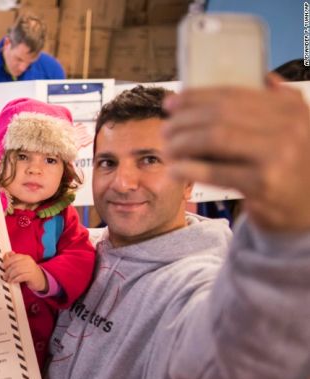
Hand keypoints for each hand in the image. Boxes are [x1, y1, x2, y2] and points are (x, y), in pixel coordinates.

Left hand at [2, 252, 47, 292]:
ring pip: (17, 270)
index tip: (2, 266)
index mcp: (26, 257)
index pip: (14, 257)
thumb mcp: (22, 265)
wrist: (41, 280)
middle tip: (4, 276)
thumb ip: (15, 260)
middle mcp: (29, 261)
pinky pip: (21, 276)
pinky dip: (15, 279)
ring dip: (10, 276)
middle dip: (7, 271)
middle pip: (14, 264)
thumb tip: (7, 255)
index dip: (7, 262)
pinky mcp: (32, 276)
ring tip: (8, 279)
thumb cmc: (30, 272)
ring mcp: (31, 268)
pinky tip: (13, 281)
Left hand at [163, 74, 309, 231]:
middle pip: (219, 115)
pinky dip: (189, 169)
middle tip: (165, 130)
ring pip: (214, 138)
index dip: (195, 97)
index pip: (232, 94)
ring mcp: (278, 156)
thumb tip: (231, 85)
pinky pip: (216, 172)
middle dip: (183, 121)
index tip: (170, 104)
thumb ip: (270, 105)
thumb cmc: (287, 167)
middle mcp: (289, 127)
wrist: (307, 210)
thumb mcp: (289, 130)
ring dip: (182, 143)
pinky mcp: (264, 184)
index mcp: (291, 108)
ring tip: (168, 150)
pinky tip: (174, 170)